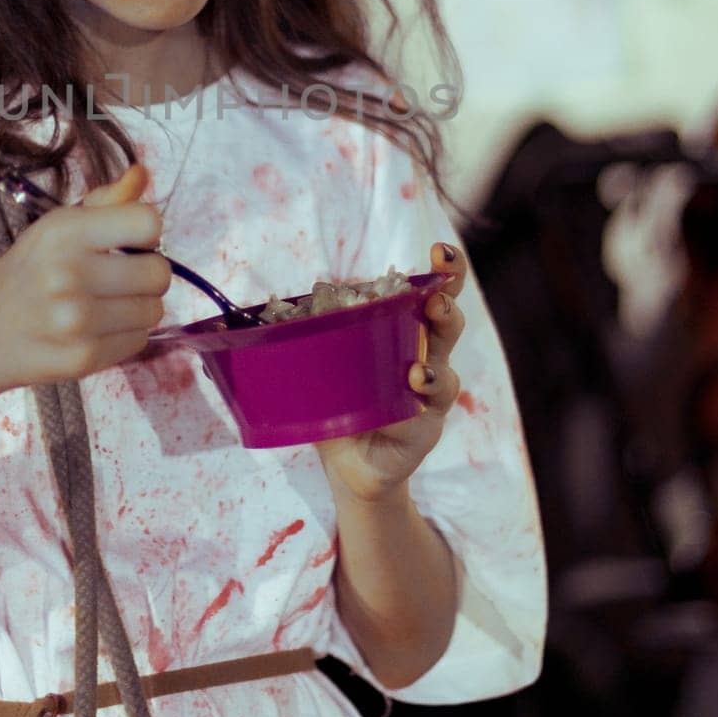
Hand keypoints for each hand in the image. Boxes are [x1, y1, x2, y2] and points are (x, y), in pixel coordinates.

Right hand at [0, 162, 171, 396]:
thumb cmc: (27, 273)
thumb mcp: (56, 227)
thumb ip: (106, 201)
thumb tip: (143, 172)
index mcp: (63, 232)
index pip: (148, 223)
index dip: (146, 233)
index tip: (129, 242)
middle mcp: (68, 274)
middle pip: (159, 273)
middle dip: (147, 274)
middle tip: (119, 278)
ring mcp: (76, 320)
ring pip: (155, 309)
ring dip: (138, 307)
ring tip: (105, 304)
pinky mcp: (83, 357)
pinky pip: (140, 340)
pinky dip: (126, 335)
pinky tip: (97, 329)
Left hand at [314, 242, 466, 503]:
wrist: (349, 465)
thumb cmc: (340, 402)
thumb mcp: (324, 364)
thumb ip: (312, 337)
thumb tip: (268, 307)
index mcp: (407, 334)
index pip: (434, 294)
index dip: (445, 273)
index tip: (440, 251)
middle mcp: (427, 360)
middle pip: (449, 328)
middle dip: (446, 308)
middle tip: (435, 300)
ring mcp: (429, 401)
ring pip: (445, 377)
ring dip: (432, 371)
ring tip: (417, 371)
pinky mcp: (422, 435)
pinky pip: (421, 423)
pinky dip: (412, 415)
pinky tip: (403, 412)